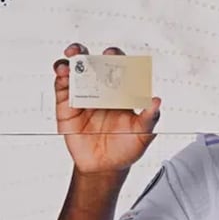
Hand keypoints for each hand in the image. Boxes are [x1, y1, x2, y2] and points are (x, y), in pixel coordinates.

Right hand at [53, 43, 161, 174]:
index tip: (112, 55)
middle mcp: (103, 90)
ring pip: (76, 70)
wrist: (104, 167)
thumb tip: (156, 101)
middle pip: (95, 63)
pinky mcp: (68, 105)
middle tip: (85, 52)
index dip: (117, 58)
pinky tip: (63, 73)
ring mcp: (85, 95)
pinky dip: (62, 76)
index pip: (119, 68)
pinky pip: (63, 86)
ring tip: (72, 56)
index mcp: (122, 92)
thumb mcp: (142, 134)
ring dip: (73, 59)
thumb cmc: (126, 148)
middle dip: (90, 53)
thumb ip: (149, 118)